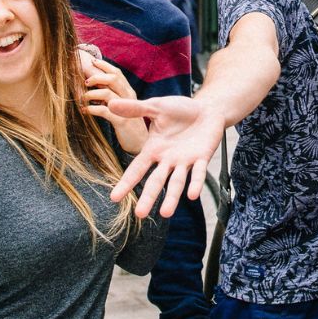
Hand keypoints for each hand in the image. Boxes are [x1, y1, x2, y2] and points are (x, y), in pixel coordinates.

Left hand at [80, 50, 144, 152]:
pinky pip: (104, 111)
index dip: (104, 65)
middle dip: (96, 76)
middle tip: (85, 81)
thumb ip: (111, 96)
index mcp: (128, 92)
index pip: (117, 73)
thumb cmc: (128, 123)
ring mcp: (126, 109)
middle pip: (113, 78)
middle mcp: (128, 97)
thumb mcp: (121, 107)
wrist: (139, 143)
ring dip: (91, 94)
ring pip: (107, 93)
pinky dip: (92, 109)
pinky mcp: (122, 121)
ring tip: (82, 98)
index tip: (92, 61)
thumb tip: (93, 87)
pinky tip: (85, 110)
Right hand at [107, 95, 223, 216]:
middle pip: (156, 181)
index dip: (127, 182)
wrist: (206, 109)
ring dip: (172, 198)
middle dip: (148, 197)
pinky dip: (196, 182)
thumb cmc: (180, 110)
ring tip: (165, 213)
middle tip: (139, 215)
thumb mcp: (156, 107)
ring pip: (177, 182)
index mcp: (154, 149)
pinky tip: (192, 195)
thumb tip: (110, 103)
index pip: (137, 169)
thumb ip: (136, 108)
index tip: (114, 198)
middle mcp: (168, 160)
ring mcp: (185, 161)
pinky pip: (199, 172)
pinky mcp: (202, 157)